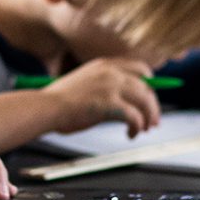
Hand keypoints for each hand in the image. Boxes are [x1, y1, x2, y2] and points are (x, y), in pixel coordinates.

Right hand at [42, 58, 159, 138]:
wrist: (47, 107)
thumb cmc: (60, 101)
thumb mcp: (85, 83)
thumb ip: (104, 86)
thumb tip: (123, 102)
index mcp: (104, 64)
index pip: (140, 68)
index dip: (150, 84)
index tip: (150, 96)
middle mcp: (111, 72)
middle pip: (147, 87)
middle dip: (152, 106)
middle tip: (153, 121)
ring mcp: (112, 86)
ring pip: (145, 101)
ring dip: (148, 118)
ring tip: (142, 130)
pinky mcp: (111, 103)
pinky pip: (135, 117)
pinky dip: (136, 127)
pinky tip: (130, 134)